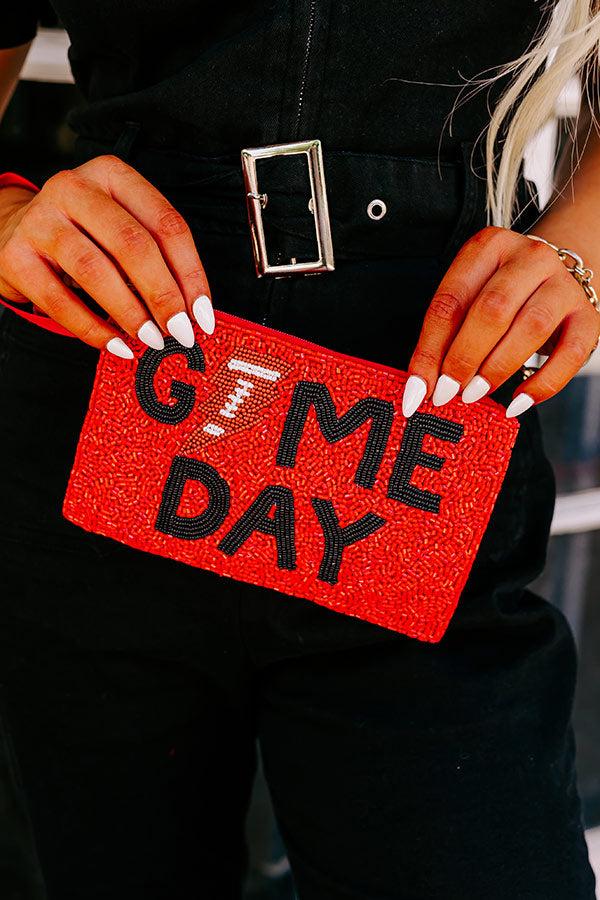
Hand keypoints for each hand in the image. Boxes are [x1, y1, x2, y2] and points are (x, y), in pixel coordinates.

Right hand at [0, 155, 214, 357]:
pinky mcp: (15, 257)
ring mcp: (41, 221)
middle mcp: (74, 189)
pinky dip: (93, 329)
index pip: (165, 223)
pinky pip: (60, 300)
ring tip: (151, 339)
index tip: (203, 314)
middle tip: (179, 331)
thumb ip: (155, 258)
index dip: (191, 273)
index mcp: (112, 175)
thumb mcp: (120, 228)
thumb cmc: (83, 233)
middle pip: (132, 244)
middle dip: (163, 294)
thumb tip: (191, 312)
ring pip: (95, 269)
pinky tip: (116, 345)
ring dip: (129, 312)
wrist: (11, 230)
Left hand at [402, 226, 599, 418]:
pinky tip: (518, 402)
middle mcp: (529, 258)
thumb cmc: (504, 291)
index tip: (418, 388)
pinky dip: (542, 384)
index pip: (451, 300)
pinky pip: (569, 353)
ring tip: (475, 394)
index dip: (430, 349)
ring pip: (531, 327)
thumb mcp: (470, 296)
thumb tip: (423, 384)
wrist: (559, 275)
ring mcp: (563, 285)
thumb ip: (446, 333)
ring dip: (497, 368)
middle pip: (492, 310)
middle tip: (448, 391)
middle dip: (464, 357)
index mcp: (489, 247)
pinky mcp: (588, 315)